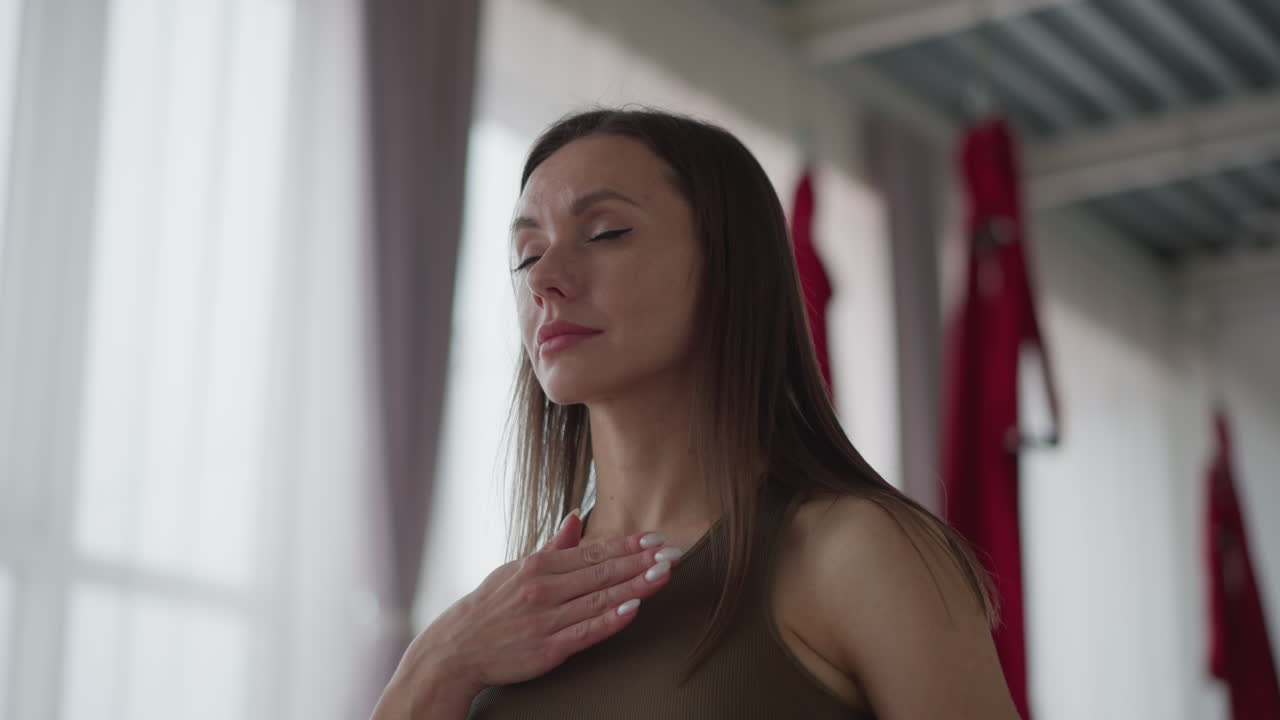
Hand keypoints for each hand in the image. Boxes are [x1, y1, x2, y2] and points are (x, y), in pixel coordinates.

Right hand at [381, 511, 681, 711]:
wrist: (453, 651)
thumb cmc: (488, 609)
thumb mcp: (515, 570)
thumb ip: (552, 547)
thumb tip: (577, 518)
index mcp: (537, 566)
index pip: (592, 553)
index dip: (627, 545)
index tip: (655, 537)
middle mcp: (543, 589)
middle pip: (602, 572)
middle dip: (641, 561)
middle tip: (673, 552)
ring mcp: (545, 619)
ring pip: (599, 599)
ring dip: (636, 586)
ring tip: (664, 574)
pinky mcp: (546, 649)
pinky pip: (584, 632)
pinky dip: (610, 620)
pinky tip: (634, 610)